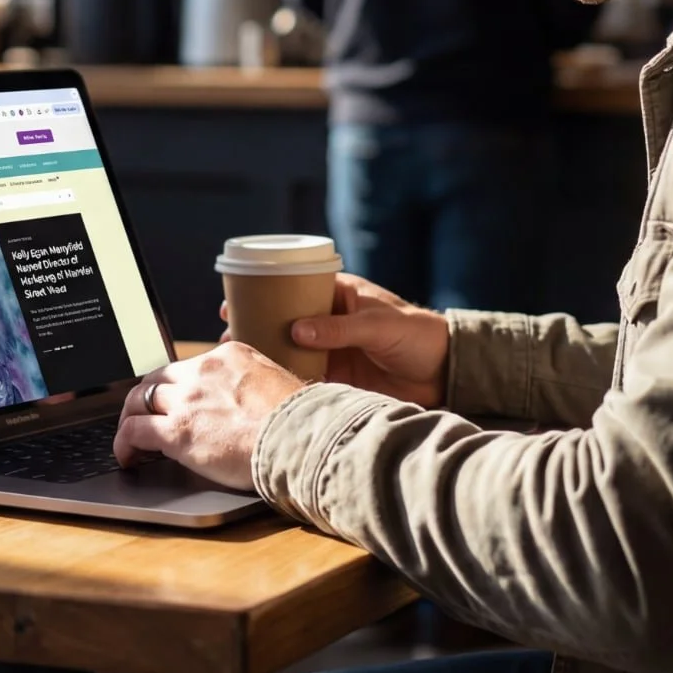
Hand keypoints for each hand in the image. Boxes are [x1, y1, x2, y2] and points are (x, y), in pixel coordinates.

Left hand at [113, 343, 303, 490]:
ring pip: (138, 400)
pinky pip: (133, 431)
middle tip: (142, 417)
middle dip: (146, 399)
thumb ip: (252, 388)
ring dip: (130, 419)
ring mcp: (187, 399)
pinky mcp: (176, 430)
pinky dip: (123, 443)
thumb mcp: (276, 386)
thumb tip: (249, 404)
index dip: (176, 388)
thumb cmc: (300, 422)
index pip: (188, 367)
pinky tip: (128, 457)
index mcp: (229, 356)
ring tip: (131, 439)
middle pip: (157, 379)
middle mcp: (203, 370)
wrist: (300, 439)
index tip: (174, 402)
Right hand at [220, 273, 448, 407]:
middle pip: (285, 319)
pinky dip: (286, 379)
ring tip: (238, 360)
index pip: (294, 287)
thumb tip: (297, 330)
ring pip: (290, 348)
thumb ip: (338, 328)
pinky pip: (304, 375)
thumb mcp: (377, 325)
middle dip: (257, 323)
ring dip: (266, 353)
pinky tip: (264, 386)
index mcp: (339, 296)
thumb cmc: (416, 334)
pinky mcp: (338, 377)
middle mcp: (330, 321)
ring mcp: (332, 349)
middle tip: (229, 332)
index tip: (236, 297)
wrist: (443, 372)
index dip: (264, 290)